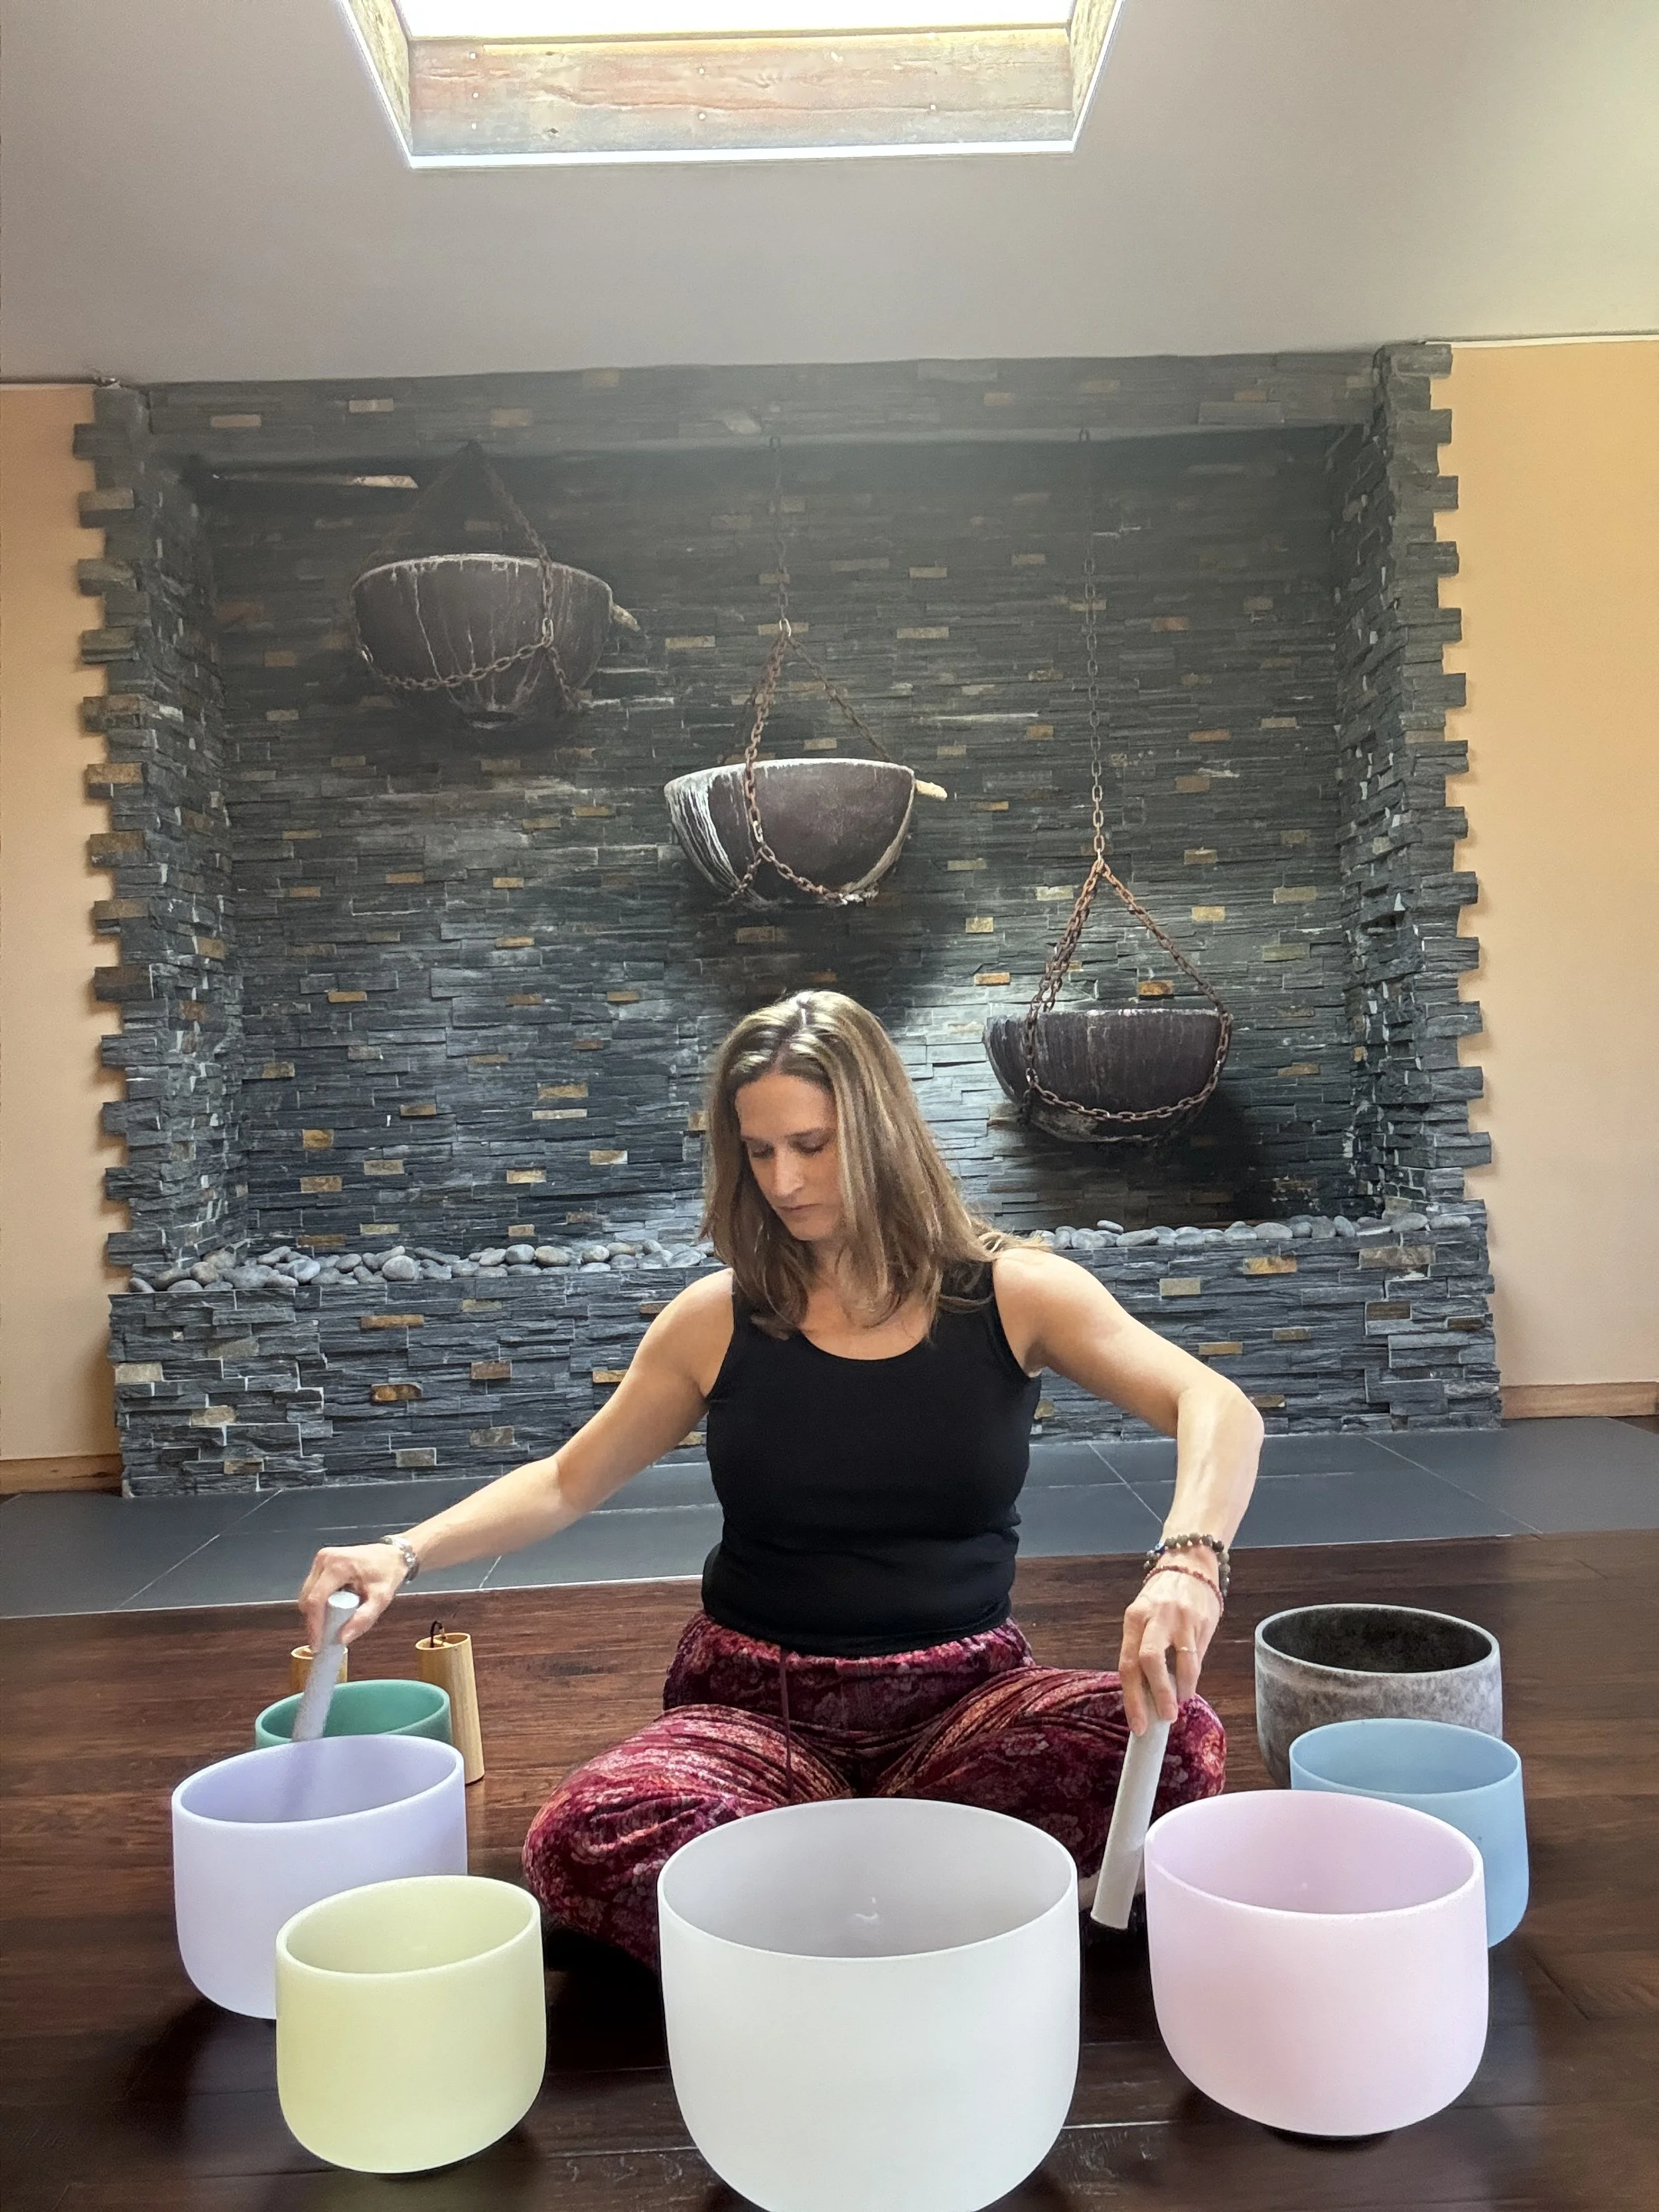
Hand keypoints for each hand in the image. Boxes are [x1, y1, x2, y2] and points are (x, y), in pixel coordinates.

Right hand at [298, 1541, 407, 1650]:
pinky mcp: (321, 1563)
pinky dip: (319, 1602)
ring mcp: (321, 1559)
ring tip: (336, 1618)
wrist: (392, 1554)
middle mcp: (325, 1559)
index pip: (316, 1600)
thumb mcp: (382, 1598)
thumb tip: (343, 1638)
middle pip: (308, 1599)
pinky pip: (312, 1589)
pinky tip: (334, 1606)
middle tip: (330, 1633)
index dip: (314, 1625)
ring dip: (317, 1612)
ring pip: (307, 1595)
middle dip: (316, 1620)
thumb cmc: (388, 1571)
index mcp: (338, 1566)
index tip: (318, 1644)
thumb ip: (364, 1619)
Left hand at [1118, 1565, 1221, 1734]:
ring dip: (1182, 1689)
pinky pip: (1198, 1655)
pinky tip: (1190, 1683)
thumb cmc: (1162, 1602)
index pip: (1127, 1664)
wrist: (1189, 1564)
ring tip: (1181, 1701)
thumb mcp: (1145, 1620)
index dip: (1132, 1699)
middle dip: (1158, 1695)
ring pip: (1181, 1662)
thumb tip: (1147, 1698)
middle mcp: (1154, 1618)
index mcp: (1133, 1619)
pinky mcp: (1202, 1620)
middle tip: (1165, 1717)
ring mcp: (1180, 1618)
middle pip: (1149, 1661)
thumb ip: (1144, 1653)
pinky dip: (1194, 1675)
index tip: (1138, 1726)